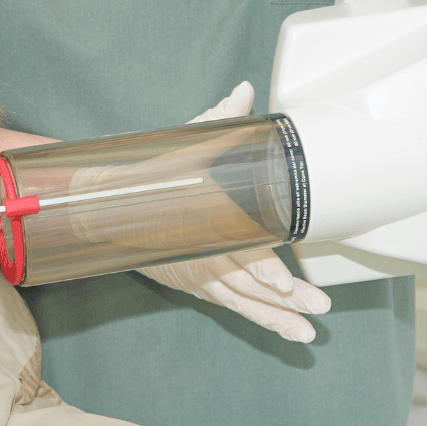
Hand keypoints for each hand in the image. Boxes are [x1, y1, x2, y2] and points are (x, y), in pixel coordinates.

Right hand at [137, 82, 330, 341]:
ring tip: (309, 333)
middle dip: (282, 298)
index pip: (234, 246)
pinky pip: (236, 307)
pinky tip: (291, 330)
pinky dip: (264, 319)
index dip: (259, 265)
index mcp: (202, 224)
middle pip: (245, 282)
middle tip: (315, 306)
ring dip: (277, 317)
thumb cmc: (153, 179)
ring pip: (242, 301)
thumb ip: (220, 122)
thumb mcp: (185, 145)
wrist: (110, 212)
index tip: (281, 280)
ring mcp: (199, 275)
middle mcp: (201, 255)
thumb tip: (245, 92)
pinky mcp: (200, 286)